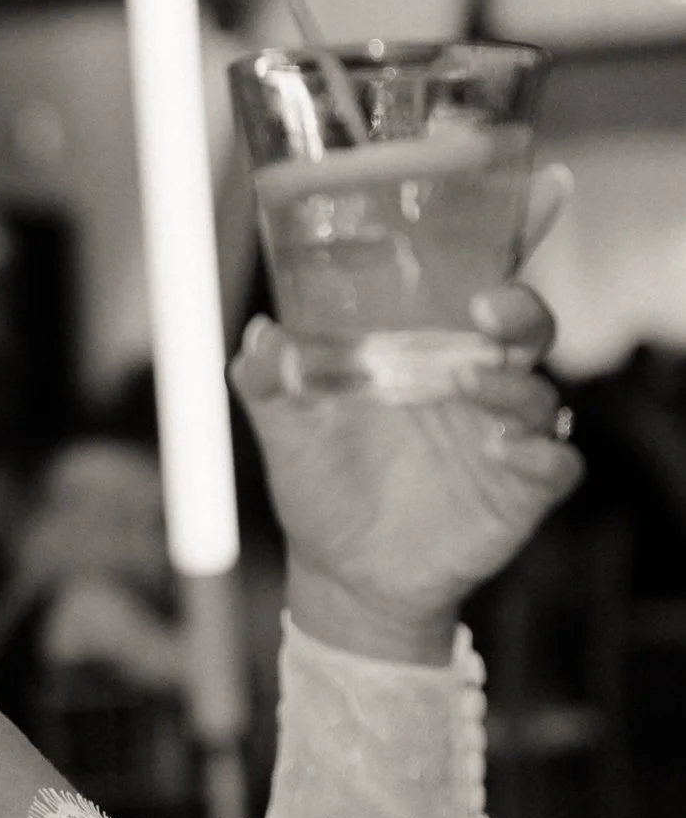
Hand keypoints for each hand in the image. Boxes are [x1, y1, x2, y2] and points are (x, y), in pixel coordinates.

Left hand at [234, 283, 582, 664]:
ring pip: (539, 396)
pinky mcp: (522, 492)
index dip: (489, 265)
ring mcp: (504, 438)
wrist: (341, 573)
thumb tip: (261, 335)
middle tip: (486, 310)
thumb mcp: (288, 429)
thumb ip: (270, 380)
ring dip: (513, 386)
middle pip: (526, 332)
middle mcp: (477, 386)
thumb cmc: (322, 483)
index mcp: (428, 355)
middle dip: (519, 313)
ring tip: (468, 382)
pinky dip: (539, 455)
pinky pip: (556, 465)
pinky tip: (503, 451)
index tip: (489, 243)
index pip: (472, 297)